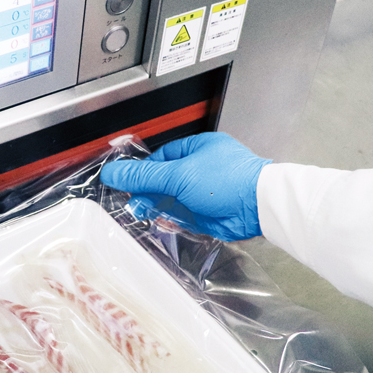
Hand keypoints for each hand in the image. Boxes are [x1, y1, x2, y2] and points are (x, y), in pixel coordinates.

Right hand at [100, 133, 269, 240]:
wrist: (258, 207)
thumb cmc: (228, 181)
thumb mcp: (178, 175)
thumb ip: (144, 176)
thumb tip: (114, 172)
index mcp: (197, 149)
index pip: (161, 158)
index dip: (143, 170)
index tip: (126, 182)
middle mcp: (202, 169)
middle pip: (166, 180)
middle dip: (149, 192)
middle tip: (133, 201)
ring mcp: (206, 192)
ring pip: (174, 200)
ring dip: (159, 207)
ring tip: (143, 213)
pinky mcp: (210, 213)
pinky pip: (185, 216)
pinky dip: (173, 220)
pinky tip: (162, 223)